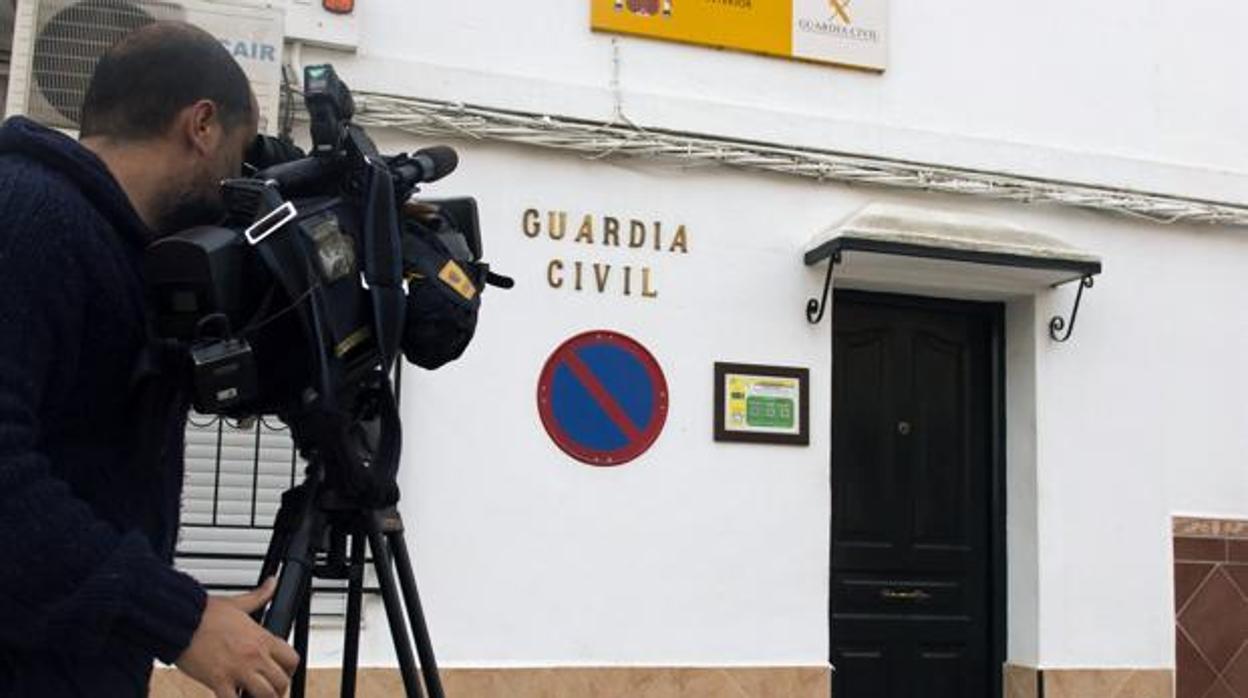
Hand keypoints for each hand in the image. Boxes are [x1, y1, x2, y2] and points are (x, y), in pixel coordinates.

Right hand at [175, 578, 300, 697]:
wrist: (180, 619)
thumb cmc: (205, 613)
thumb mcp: (238, 603)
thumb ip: (259, 595)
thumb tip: (272, 583)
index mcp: (261, 638)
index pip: (291, 659)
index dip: (289, 669)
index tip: (282, 671)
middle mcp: (254, 655)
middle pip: (281, 682)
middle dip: (277, 689)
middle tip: (267, 689)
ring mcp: (238, 670)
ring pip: (265, 695)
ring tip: (252, 696)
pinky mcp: (218, 681)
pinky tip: (232, 697)